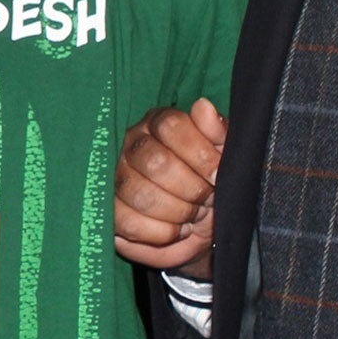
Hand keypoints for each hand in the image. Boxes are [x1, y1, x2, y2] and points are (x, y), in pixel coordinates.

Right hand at [114, 100, 224, 276]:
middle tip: (206, 199)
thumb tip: (203, 106)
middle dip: (190, 188)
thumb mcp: (226, 155)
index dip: (198, 153)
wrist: (204, 225)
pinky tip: (176, 229)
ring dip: (176, 211)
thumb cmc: (213, 182)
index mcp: (160, 123)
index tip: (217, 175)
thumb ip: (218, 131)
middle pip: (154, 161)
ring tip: (192, 215)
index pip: (170, 125)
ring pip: (139, 193)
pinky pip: (126, 221)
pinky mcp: (110, 209)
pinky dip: (160, 232)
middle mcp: (132, 144)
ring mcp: (116, 176)